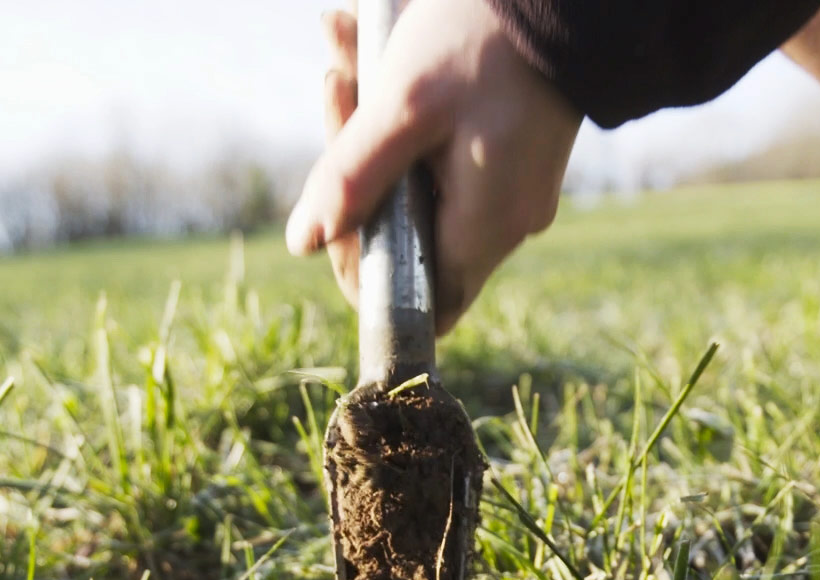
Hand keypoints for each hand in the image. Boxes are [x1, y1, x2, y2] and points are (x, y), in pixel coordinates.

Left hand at [287, 0, 581, 334]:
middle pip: (407, 232)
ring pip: (419, 182)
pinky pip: (446, 153)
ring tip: (348, 42)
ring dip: (373, 123)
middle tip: (337, 82)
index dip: (363, 268)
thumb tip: (303, 241)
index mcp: (486, 227)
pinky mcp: (516, 154)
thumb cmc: (483, 41)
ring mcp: (515, 188)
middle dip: (357, 166)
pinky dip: (408, 112)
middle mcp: (507, 222)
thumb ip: (352, 180)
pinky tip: (379, 46)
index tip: (333, 204)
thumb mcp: (403, 109)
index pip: (414, 298)